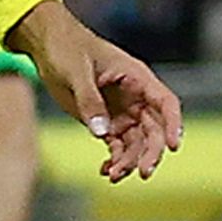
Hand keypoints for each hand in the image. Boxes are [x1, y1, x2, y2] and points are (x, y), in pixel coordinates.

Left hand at [10, 0, 183, 182]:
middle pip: (154, 130)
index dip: (174, 125)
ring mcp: (122, 112)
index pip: (166, 103)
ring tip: (114, 175)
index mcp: (137, 78)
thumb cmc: (66, 48)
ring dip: (130, 161)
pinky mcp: (105, 122)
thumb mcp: (76, 71)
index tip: (173, 147)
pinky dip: (114, 160)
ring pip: (136, 143)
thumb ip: (90, 100)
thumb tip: (101, 132)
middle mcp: (135, 98)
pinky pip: (117, 146)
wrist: (47, 45)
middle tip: (143, 172)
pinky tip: (106, 171)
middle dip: (151, 153)